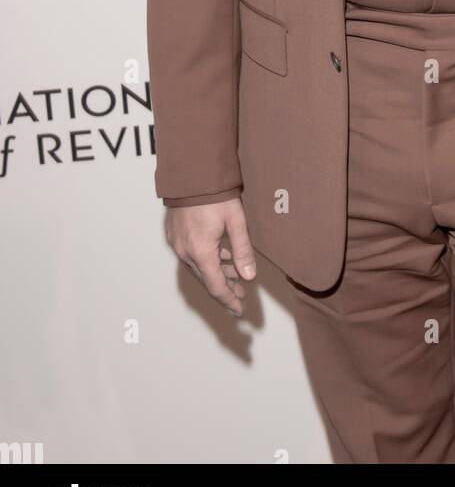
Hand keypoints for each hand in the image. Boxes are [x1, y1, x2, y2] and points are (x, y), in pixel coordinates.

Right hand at [166, 198, 255, 317]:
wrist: (191, 174)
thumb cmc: (215, 195)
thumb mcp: (236, 220)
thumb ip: (243, 250)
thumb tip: (249, 277)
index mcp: (201, 251)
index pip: (216, 286)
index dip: (229, 301)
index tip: (239, 311)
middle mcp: (185, 252)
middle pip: (206, 280)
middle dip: (225, 290)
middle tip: (241, 296)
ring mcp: (178, 244)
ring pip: (199, 269)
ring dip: (217, 274)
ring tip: (236, 276)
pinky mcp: (174, 236)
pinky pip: (192, 256)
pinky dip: (207, 262)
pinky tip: (221, 257)